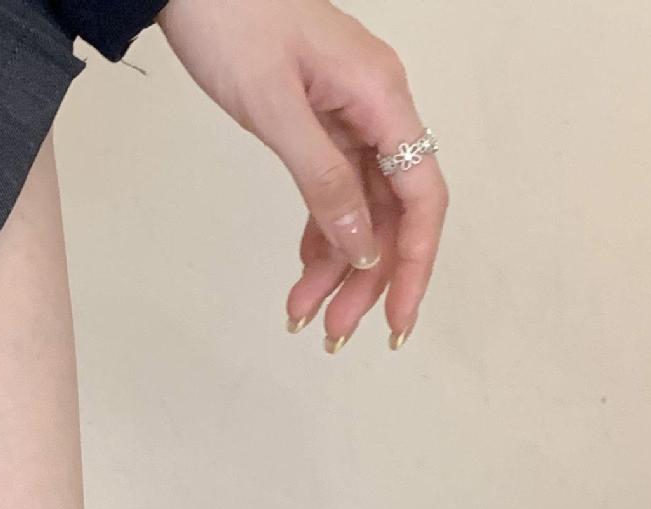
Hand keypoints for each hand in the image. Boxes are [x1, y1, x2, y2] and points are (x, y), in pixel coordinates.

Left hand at [157, 0, 446, 351]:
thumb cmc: (229, 16)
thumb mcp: (274, 107)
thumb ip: (322, 179)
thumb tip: (361, 247)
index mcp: (380, 97)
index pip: (420, 196)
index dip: (414, 263)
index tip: (396, 318)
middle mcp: (375, 107)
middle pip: (390, 213)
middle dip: (366, 280)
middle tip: (335, 334)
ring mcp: (347, 114)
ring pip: (360, 209)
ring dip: (337, 268)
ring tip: (304, 317)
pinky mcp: (318, 119)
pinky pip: (333, 189)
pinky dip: (320, 234)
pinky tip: (305, 272)